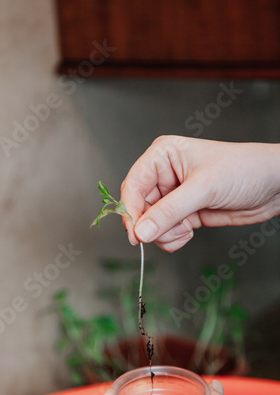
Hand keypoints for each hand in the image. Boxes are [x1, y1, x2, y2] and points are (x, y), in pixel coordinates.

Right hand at [121, 136, 279, 251]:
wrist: (274, 186)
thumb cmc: (243, 169)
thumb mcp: (203, 188)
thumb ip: (169, 212)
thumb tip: (141, 231)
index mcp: (162, 156)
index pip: (133, 185)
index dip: (130, 211)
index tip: (134, 234)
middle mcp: (164, 175)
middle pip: (139, 208)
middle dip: (150, 225)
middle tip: (165, 232)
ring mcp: (174, 196)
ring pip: (151, 224)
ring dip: (164, 233)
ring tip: (186, 228)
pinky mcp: (184, 214)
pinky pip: (165, 232)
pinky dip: (173, 238)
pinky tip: (189, 231)